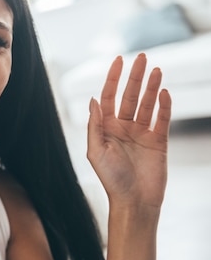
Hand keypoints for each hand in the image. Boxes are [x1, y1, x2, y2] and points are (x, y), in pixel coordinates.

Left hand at [87, 53, 171, 209]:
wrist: (134, 201)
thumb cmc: (111, 179)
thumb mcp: (96, 151)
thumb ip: (95, 125)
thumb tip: (93, 99)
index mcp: (106, 128)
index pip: (109, 96)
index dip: (113, 78)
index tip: (119, 60)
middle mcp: (123, 127)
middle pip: (130, 96)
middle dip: (135, 77)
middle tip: (143, 57)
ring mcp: (141, 133)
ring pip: (148, 104)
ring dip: (152, 87)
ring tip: (157, 70)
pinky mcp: (158, 141)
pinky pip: (163, 119)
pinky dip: (165, 106)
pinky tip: (165, 92)